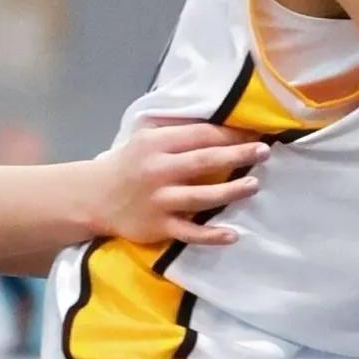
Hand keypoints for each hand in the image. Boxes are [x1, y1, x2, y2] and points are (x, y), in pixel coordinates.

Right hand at [94, 117, 263, 246]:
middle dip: (236, 155)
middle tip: (264, 152)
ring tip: (254, 185)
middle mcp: (158, 170)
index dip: (229, 135)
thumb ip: (178, 132)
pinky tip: (233, 235)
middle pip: (203, 161)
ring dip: (230, 191)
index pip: (199, 136)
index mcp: (156, 144)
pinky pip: (189, 232)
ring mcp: (159, 200)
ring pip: (200, 196)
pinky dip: (211, 235)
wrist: (95, 197)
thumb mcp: (147, 139)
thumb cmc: (131, 164)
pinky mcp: (158, 226)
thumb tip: (223, 124)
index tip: (256, 133)